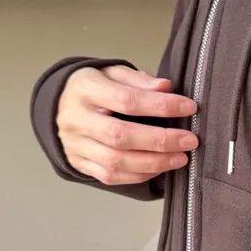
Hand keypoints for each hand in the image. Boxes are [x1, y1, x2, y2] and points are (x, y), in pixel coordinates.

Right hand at [57, 64, 198, 185]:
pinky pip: (110, 176)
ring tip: (180, 158)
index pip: (127, 101)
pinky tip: (159, 168)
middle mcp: (76, 119)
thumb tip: (166, 87)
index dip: (161, 106)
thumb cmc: (95, 88)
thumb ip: (139, 80)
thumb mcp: (113, 73)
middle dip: (160, 141)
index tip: (189, 108)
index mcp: (85, 89)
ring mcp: (75, 144)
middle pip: (121, 135)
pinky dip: (139, 175)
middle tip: (190, 141)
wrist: (61, 106)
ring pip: (116, 161)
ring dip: (154, 163)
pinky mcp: (79, 163)